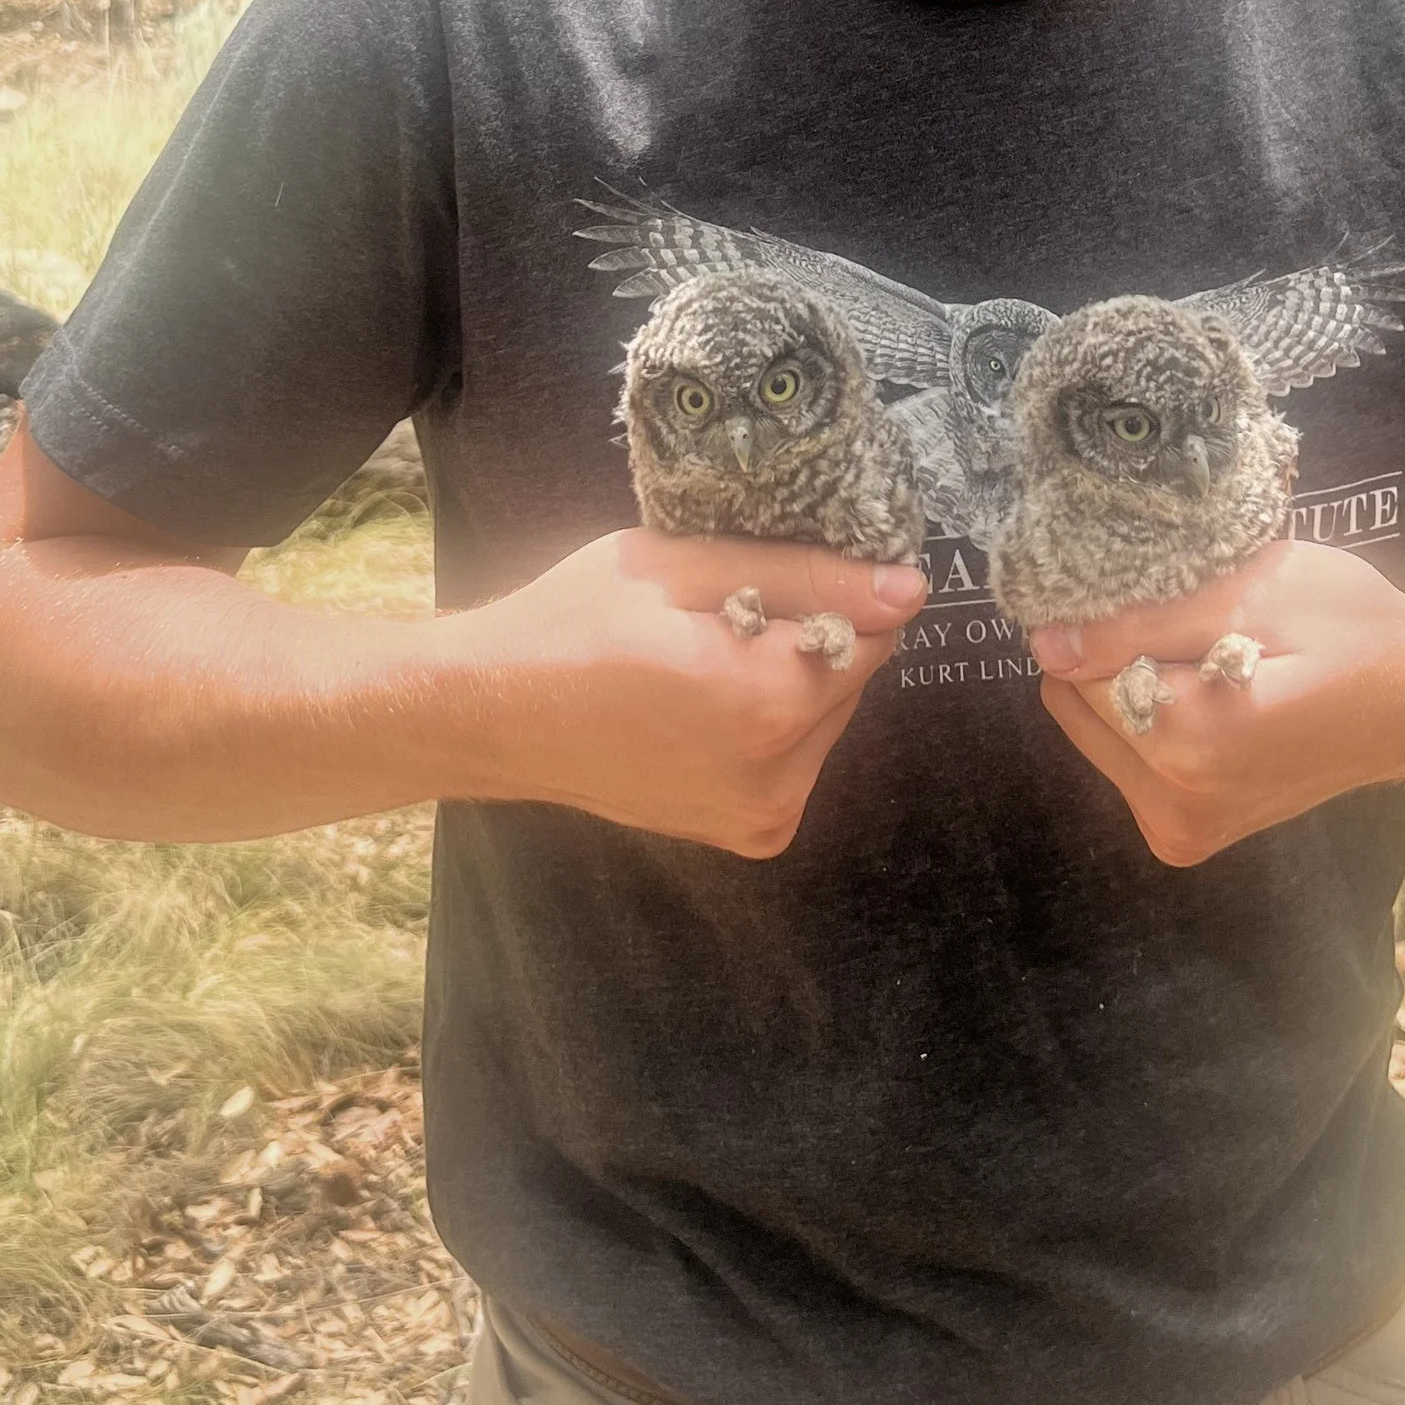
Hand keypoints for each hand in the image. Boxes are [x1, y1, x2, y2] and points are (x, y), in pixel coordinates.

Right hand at [454, 530, 926, 857]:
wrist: (494, 714)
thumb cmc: (574, 623)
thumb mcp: (684, 568)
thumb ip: (807, 575)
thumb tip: (909, 588)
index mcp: (767, 700)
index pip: (872, 630)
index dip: (829, 592)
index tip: (769, 579)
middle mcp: (778, 776)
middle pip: (852, 677)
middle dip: (809, 638)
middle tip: (720, 620)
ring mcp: (763, 816)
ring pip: (827, 719)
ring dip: (790, 684)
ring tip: (703, 665)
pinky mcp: (750, 836)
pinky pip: (798, 759)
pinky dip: (769, 727)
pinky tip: (703, 708)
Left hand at [1025, 539, 1404, 864]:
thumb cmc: (1356, 631)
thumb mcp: (1257, 593)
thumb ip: (1143, 621)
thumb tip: (1045, 645)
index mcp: (1192, 745)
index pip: (1083, 664)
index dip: (1119, 618)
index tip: (1177, 600)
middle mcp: (1175, 808)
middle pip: (1082, 703)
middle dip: (1122, 657)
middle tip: (1204, 631)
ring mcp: (1181, 831)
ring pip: (1099, 730)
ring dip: (1137, 687)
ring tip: (1217, 665)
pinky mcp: (1187, 835)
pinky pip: (1129, 757)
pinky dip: (1154, 719)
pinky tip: (1215, 698)